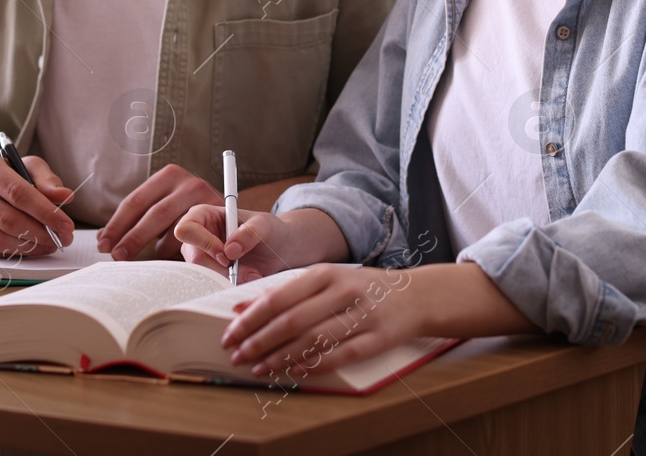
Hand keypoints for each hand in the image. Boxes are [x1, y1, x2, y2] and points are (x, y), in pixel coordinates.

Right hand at [0, 150, 73, 257]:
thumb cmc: (2, 179)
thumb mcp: (25, 168)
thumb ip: (46, 180)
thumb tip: (65, 196)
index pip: (17, 192)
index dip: (45, 211)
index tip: (67, 225)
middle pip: (9, 219)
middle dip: (42, 232)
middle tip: (63, 239)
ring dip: (31, 246)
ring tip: (50, 244)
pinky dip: (14, 253)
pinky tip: (30, 248)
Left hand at [99, 164, 220, 260]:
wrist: (230, 215)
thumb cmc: (187, 212)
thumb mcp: (163, 206)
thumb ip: (138, 218)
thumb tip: (103, 237)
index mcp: (169, 175)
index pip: (136, 201)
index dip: (118, 224)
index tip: (104, 243)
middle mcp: (189, 183)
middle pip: (154, 214)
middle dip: (133, 238)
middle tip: (116, 256)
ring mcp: (206, 198)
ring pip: (176, 229)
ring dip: (157, 249)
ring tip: (144, 262)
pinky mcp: (220, 217)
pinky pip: (193, 239)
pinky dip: (178, 251)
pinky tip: (168, 259)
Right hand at [174, 205, 299, 281]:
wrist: (279, 249)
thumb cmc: (270, 229)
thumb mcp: (265, 225)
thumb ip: (250, 232)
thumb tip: (229, 251)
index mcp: (204, 215)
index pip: (186, 229)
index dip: (203, 243)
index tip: (225, 254)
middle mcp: (198, 238)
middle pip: (193, 259)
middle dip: (220, 270)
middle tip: (247, 271)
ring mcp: (203, 258)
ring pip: (203, 277)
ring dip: (229, 281)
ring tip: (253, 275)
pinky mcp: (211, 275)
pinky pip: (213, 287)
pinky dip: (232, 287)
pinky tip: (250, 280)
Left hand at [220, 263, 423, 377]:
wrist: (415, 295)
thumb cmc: (361, 288)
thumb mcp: (326, 280)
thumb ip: (286, 292)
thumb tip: (242, 308)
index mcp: (327, 272)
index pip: (280, 296)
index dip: (251, 318)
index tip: (231, 333)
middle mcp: (344, 291)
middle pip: (293, 320)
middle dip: (259, 341)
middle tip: (238, 354)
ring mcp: (363, 315)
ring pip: (313, 340)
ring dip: (280, 358)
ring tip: (259, 368)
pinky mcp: (377, 339)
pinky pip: (340, 356)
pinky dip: (314, 366)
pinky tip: (294, 372)